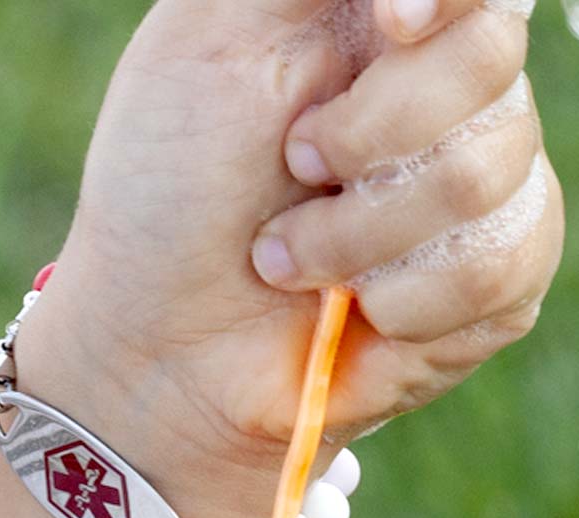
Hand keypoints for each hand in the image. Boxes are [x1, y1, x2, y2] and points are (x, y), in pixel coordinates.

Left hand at [16, 0, 563, 517]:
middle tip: (289, 169)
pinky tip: (349, 311)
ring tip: (286, 261)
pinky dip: (397, 300)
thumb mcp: (205, 40)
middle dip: (363, 137)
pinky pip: (495, 270)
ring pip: (483, 178)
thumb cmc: (167, 193)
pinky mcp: (491, 287)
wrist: (162, 344)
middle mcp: (440, 106)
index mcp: (376, 31)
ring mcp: (474, 199)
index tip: (391, 24)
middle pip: (488, 66)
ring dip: (354, 235)